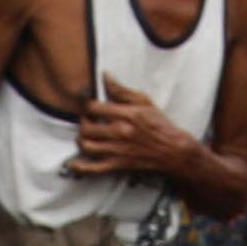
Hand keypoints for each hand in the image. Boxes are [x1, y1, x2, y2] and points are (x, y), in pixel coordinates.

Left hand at [66, 81, 205, 183]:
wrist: (174, 151)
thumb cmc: (160, 126)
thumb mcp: (144, 102)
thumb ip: (122, 90)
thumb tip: (105, 77)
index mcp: (126, 115)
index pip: (94, 107)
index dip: (88, 106)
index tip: (90, 107)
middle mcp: (120, 132)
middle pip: (87, 127)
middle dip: (84, 122)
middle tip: (87, 121)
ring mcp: (118, 150)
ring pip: (87, 145)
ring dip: (81, 140)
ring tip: (85, 136)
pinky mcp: (118, 165)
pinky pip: (94, 168)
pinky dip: (80, 167)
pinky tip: (72, 163)